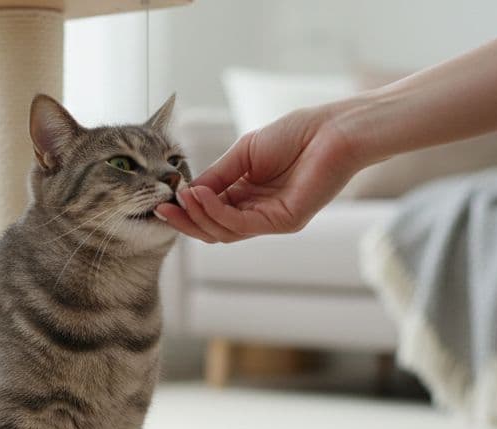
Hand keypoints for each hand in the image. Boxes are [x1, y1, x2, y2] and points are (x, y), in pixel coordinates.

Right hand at [156, 104, 366, 242]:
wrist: (333, 130)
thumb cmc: (296, 134)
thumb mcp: (243, 153)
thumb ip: (217, 175)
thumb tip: (187, 192)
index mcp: (248, 195)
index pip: (211, 212)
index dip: (186, 209)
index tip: (163, 200)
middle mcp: (258, 212)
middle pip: (213, 228)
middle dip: (186, 220)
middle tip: (163, 208)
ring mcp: (271, 220)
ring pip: (224, 232)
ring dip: (198, 217)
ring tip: (183, 198)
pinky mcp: (284, 222)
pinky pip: (241, 225)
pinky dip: (217, 213)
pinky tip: (203, 196)